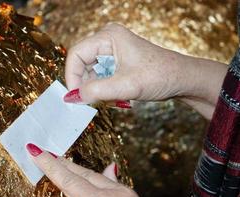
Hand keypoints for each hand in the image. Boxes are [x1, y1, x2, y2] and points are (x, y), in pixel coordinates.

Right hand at [26, 143, 139, 196]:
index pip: (70, 180)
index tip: (36, 151)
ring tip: (63, 161)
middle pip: (82, 174)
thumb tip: (68, 186)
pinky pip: (112, 182)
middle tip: (45, 153)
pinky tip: (105, 169)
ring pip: (96, 175)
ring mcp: (126, 195)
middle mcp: (114, 196)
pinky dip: (102, 176)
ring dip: (78, 169)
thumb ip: (75, 193)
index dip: (51, 165)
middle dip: (62, 163)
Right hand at [64, 23, 227, 118]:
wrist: (181, 78)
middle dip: (85, 84)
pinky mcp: (116, 59)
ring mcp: (111, 49)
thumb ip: (96, 91)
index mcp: (108, 36)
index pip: (76, 54)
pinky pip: (99, 75)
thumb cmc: (160, 76)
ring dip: (95, 88)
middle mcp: (107, 39)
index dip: (72, 76)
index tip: (76, 97)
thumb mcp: (126, 86)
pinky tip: (114, 96)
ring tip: (109, 99)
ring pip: (89, 71)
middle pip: (81, 63)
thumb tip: (72, 97)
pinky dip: (102, 88)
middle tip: (92, 101)